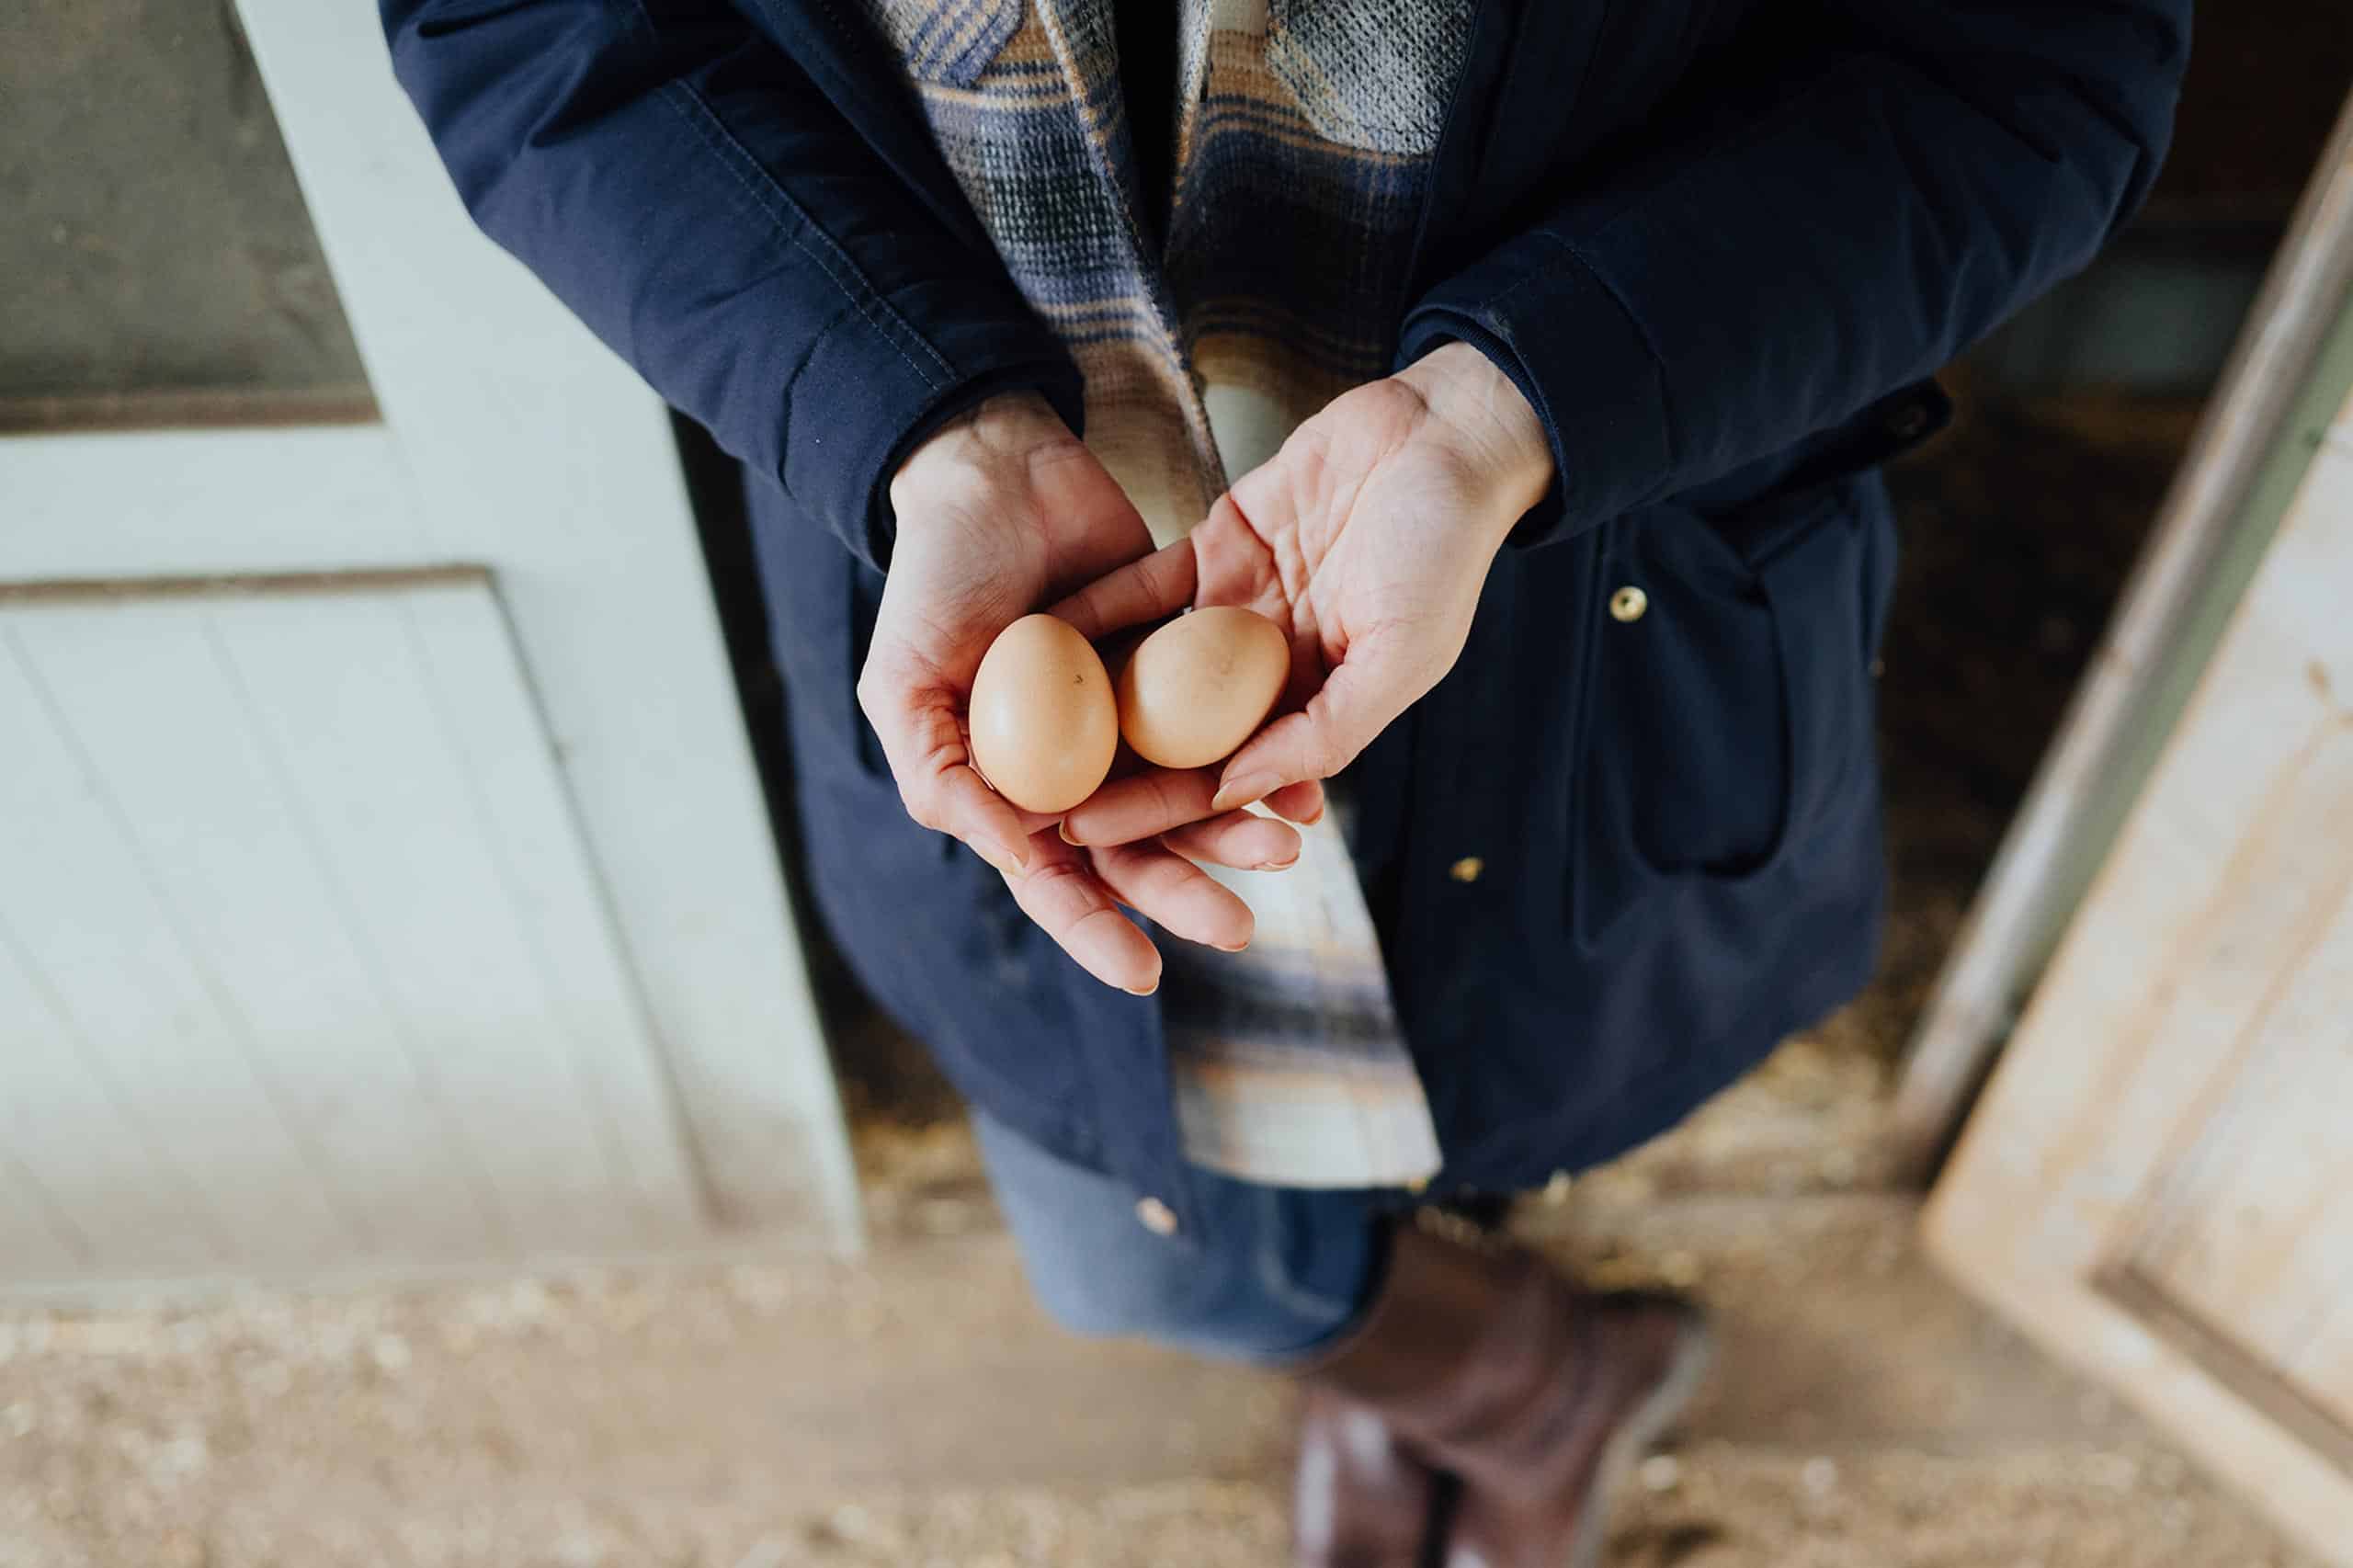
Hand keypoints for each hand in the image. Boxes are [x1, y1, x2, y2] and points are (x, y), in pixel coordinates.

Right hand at [858, 392, 1315, 994]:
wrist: (995, 468)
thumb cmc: (932, 580)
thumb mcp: (904, 686)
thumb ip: (944, 778)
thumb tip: (1021, 859)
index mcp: (1010, 786)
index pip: (1057, 879)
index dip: (1098, 929)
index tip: (1147, 974)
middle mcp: (1078, 763)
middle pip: (1140, 849)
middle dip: (1189, 889)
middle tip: (1241, 923)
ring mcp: (1131, 714)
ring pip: (1193, 792)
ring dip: (1237, 826)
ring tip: (1287, 846)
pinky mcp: (1179, 660)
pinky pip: (1228, 716)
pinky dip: (1266, 749)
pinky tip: (1305, 775)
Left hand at [1055, 342, 1553, 844]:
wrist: (1447, 434)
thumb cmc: (1445, 551)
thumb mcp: (1400, 657)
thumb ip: (1324, 731)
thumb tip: (1230, 792)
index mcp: (1320, 706)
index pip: (1223, 777)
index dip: (1152, 810)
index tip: (1081, 834)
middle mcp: (1272, 669)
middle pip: (1175, 736)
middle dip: (1107, 771)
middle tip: (1029, 797)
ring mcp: (1241, 609)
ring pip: (1152, 666)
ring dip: (1088, 695)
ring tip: (1014, 724)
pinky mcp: (1220, 546)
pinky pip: (1146, 588)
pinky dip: (1097, 610)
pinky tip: (1038, 634)